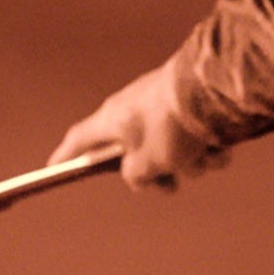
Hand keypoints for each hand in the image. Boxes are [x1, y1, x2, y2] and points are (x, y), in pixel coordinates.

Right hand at [48, 59, 230, 191]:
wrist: (214, 90)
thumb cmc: (171, 125)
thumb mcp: (147, 162)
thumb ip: (135, 175)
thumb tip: (137, 175)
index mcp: (113, 120)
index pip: (79, 140)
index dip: (66, 155)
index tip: (53, 167)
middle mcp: (135, 111)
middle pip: (136, 154)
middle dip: (159, 174)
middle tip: (170, 185)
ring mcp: (166, 108)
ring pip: (174, 152)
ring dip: (192, 163)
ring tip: (203, 156)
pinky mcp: (195, 107)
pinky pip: (198, 140)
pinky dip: (210, 149)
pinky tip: (220, 146)